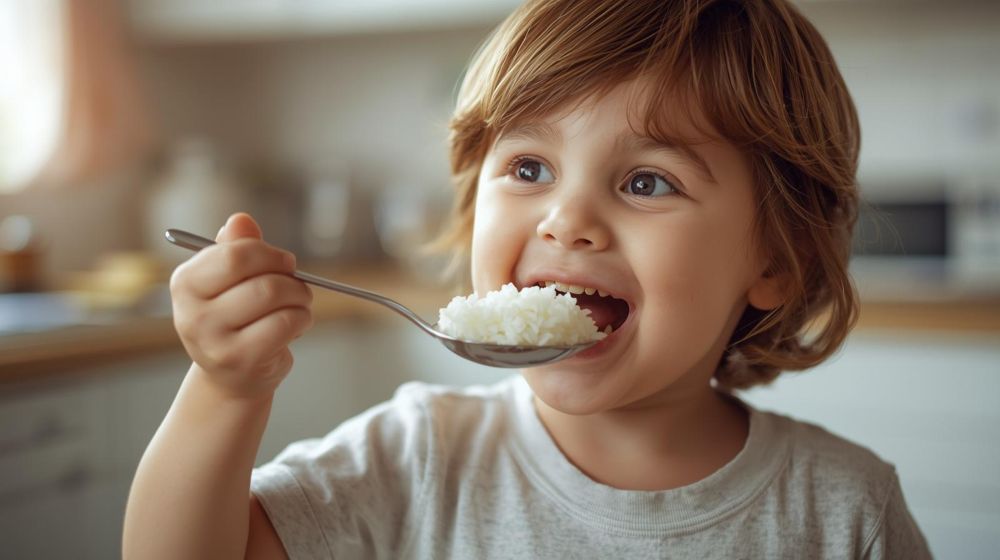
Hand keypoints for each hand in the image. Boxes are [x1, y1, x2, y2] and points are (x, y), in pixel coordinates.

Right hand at [169, 213, 313, 399]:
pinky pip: (286, 324)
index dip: (268, 253)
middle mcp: (192, 313)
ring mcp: (214, 340)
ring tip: (298, 304)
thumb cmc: (236, 317)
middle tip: (298, 283)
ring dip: (300, 297)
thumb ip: (236, 248)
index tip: (283, 261)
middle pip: (260, 278)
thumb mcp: (231, 280)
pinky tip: (296, 325)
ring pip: (275, 298)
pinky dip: (302, 319)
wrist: (233, 374)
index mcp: (185, 282)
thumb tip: (240, 219)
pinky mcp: (240, 360)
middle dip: (290, 276)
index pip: (234, 255)